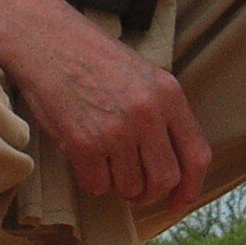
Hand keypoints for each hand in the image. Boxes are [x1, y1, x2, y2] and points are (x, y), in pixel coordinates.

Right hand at [0, 0, 211, 210]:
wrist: (48, 42)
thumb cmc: (94, 61)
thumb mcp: (144, 78)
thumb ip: (164, 117)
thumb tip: (176, 171)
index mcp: (169, 96)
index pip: (197, 156)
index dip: (190, 189)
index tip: (178, 202)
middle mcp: (148, 114)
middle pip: (164, 180)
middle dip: (148, 192)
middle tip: (132, 186)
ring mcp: (116, 130)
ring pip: (130, 188)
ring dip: (116, 184)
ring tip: (103, 159)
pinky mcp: (84, 143)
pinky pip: (96, 186)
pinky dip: (90, 180)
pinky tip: (83, 156)